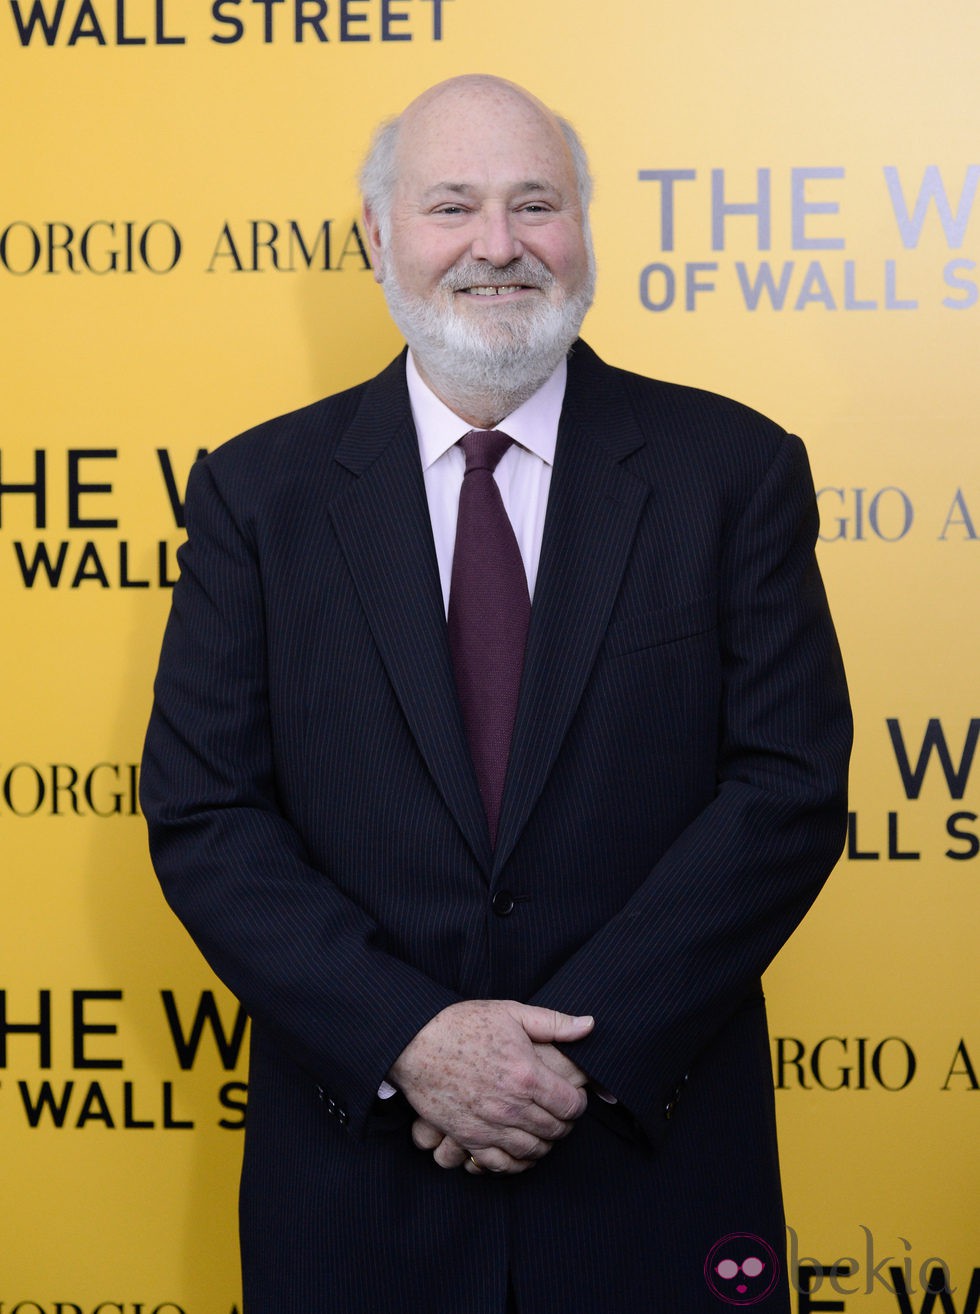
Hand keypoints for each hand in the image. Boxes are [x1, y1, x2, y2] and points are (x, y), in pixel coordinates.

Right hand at [389, 1001, 592, 1172]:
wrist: (415, 1043)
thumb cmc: (462, 1024)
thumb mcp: (511, 1012)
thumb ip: (554, 1023)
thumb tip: (589, 1026)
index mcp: (527, 1075)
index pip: (571, 1105)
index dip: (578, 1103)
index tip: (573, 1096)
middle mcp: (512, 1107)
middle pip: (555, 1130)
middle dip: (564, 1123)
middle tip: (560, 1112)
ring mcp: (489, 1126)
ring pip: (533, 1150)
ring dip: (544, 1143)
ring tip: (543, 1130)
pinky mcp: (468, 1138)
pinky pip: (502, 1164)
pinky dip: (517, 1163)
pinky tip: (521, 1151)